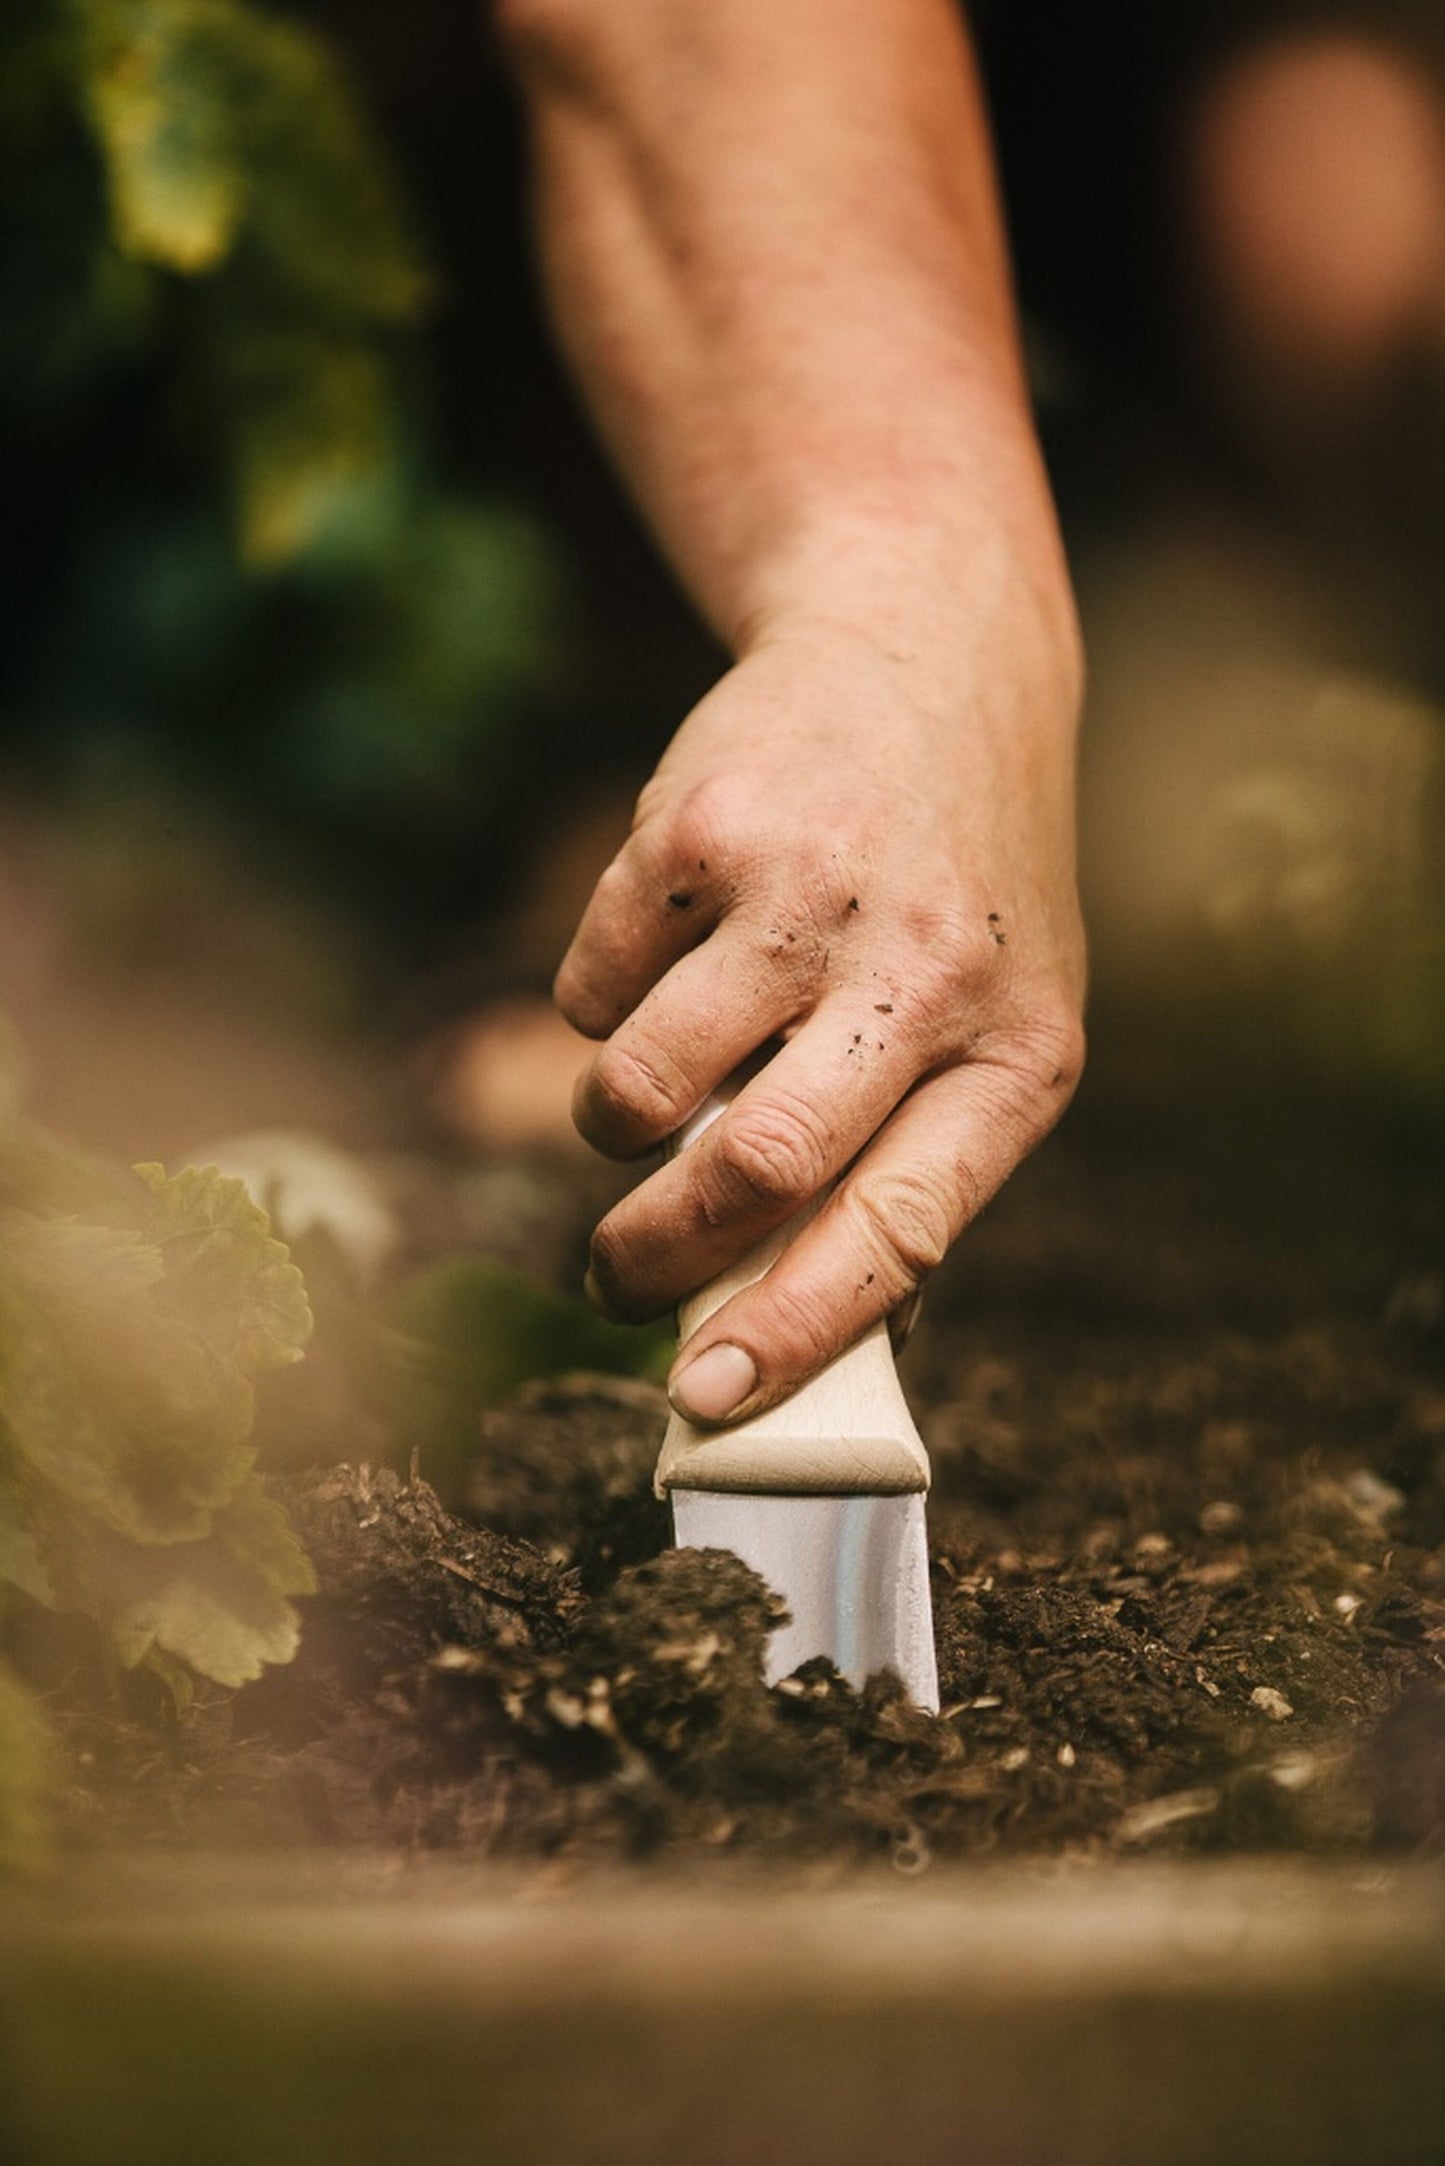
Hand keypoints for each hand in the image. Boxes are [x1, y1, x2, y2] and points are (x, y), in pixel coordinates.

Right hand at [556, 612, 1084, 1425]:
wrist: (928, 661)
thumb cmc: (958, 898)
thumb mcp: (997, 1022)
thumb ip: (915, 1164)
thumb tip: (797, 1340)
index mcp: (1017, 1053)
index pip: (904, 1228)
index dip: (798, 1330)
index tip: (708, 1401)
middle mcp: (920, 968)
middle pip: (756, 1170)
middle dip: (654, 1259)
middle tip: (613, 1282)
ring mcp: (805, 887)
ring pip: (638, 1087)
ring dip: (616, 1128)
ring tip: (656, 1094)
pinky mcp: (699, 822)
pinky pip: (585, 983)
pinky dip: (597, 1004)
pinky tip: (670, 952)